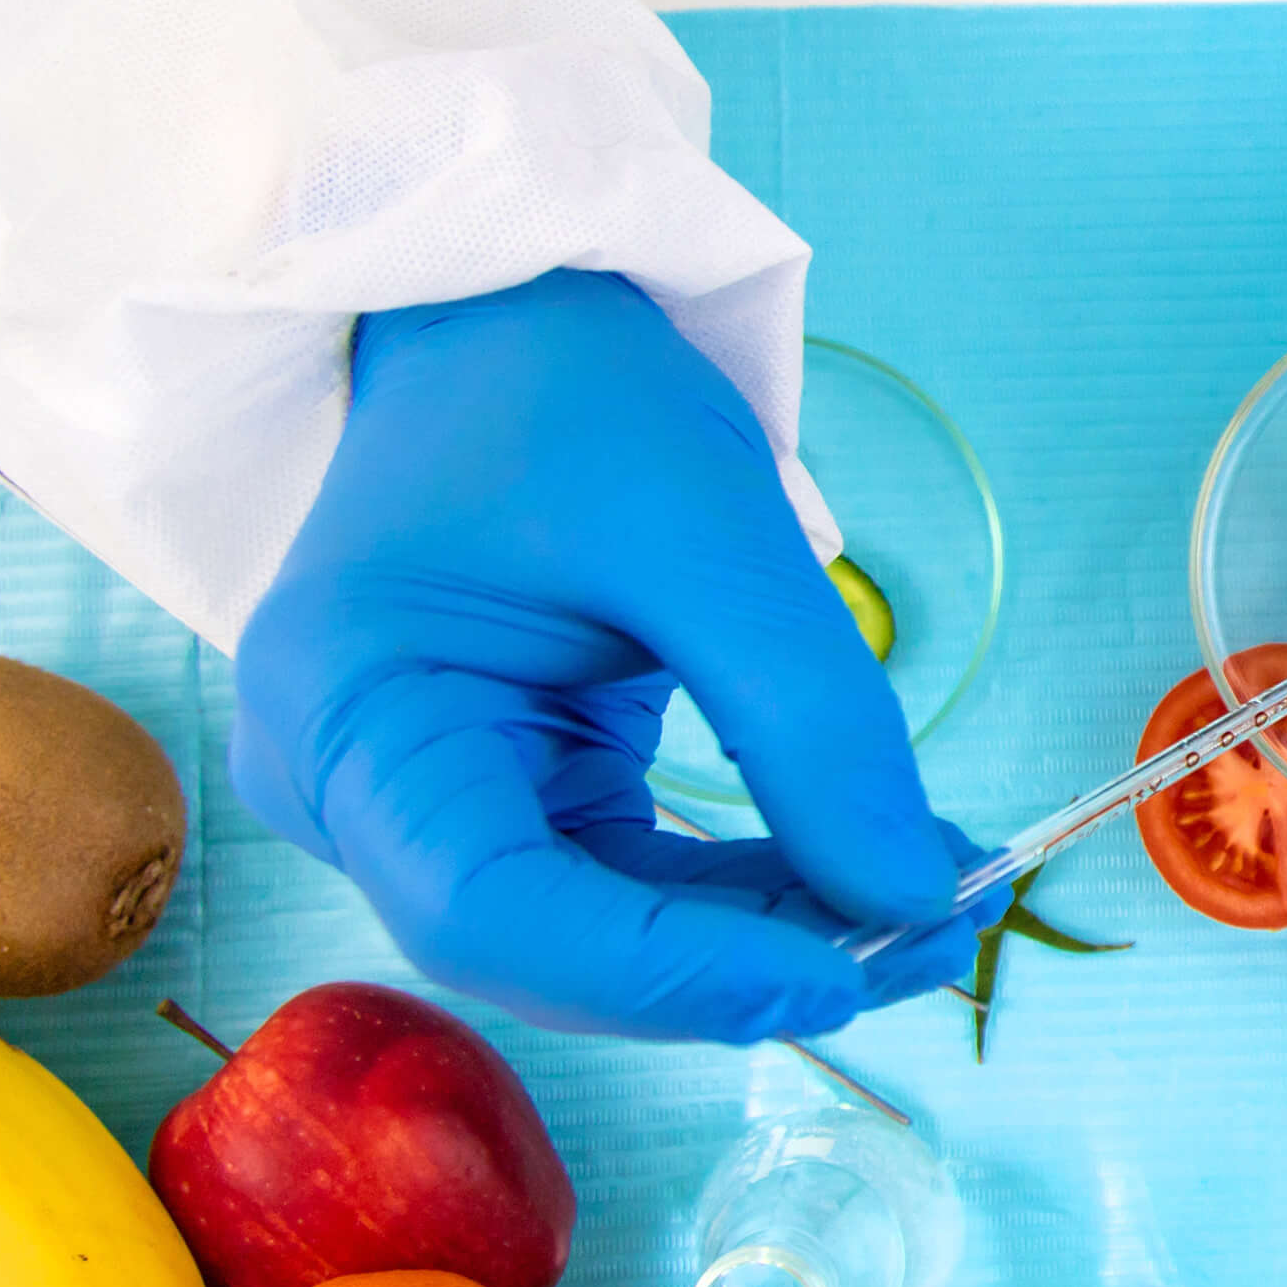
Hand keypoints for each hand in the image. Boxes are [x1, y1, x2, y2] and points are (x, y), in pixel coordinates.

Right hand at [232, 270, 995, 1042]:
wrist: (507, 313)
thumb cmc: (565, 388)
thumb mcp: (708, 528)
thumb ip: (808, 720)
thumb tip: (915, 893)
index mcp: (348, 713)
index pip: (490, 911)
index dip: (668, 973)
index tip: (844, 970)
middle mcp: (349, 788)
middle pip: (549, 947)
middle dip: (745, 962)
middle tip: (938, 935)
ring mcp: (420, 804)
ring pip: (602, 933)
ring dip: (768, 937)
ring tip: (935, 907)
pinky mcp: (500, 794)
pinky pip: (624, 882)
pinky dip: (745, 893)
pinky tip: (867, 872)